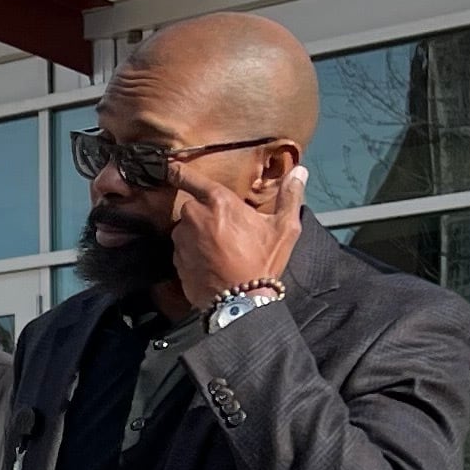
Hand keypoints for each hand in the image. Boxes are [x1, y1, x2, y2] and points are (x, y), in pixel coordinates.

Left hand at [168, 158, 303, 309]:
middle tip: (226, 231)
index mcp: (218, 202)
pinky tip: (210, 263)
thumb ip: (290, 196)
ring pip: (186, 229)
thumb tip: (300, 171)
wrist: (241, 302)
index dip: (178, 171)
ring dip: (198, 234)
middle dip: (205, 214)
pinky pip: (182, 249)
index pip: (190, 178)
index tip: (169, 167)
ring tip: (220, 250)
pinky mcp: (176, 260)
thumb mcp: (285, 228)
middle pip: (193, 206)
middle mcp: (194, 216)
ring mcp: (182, 239)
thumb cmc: (263, 261)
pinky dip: (193, 253)